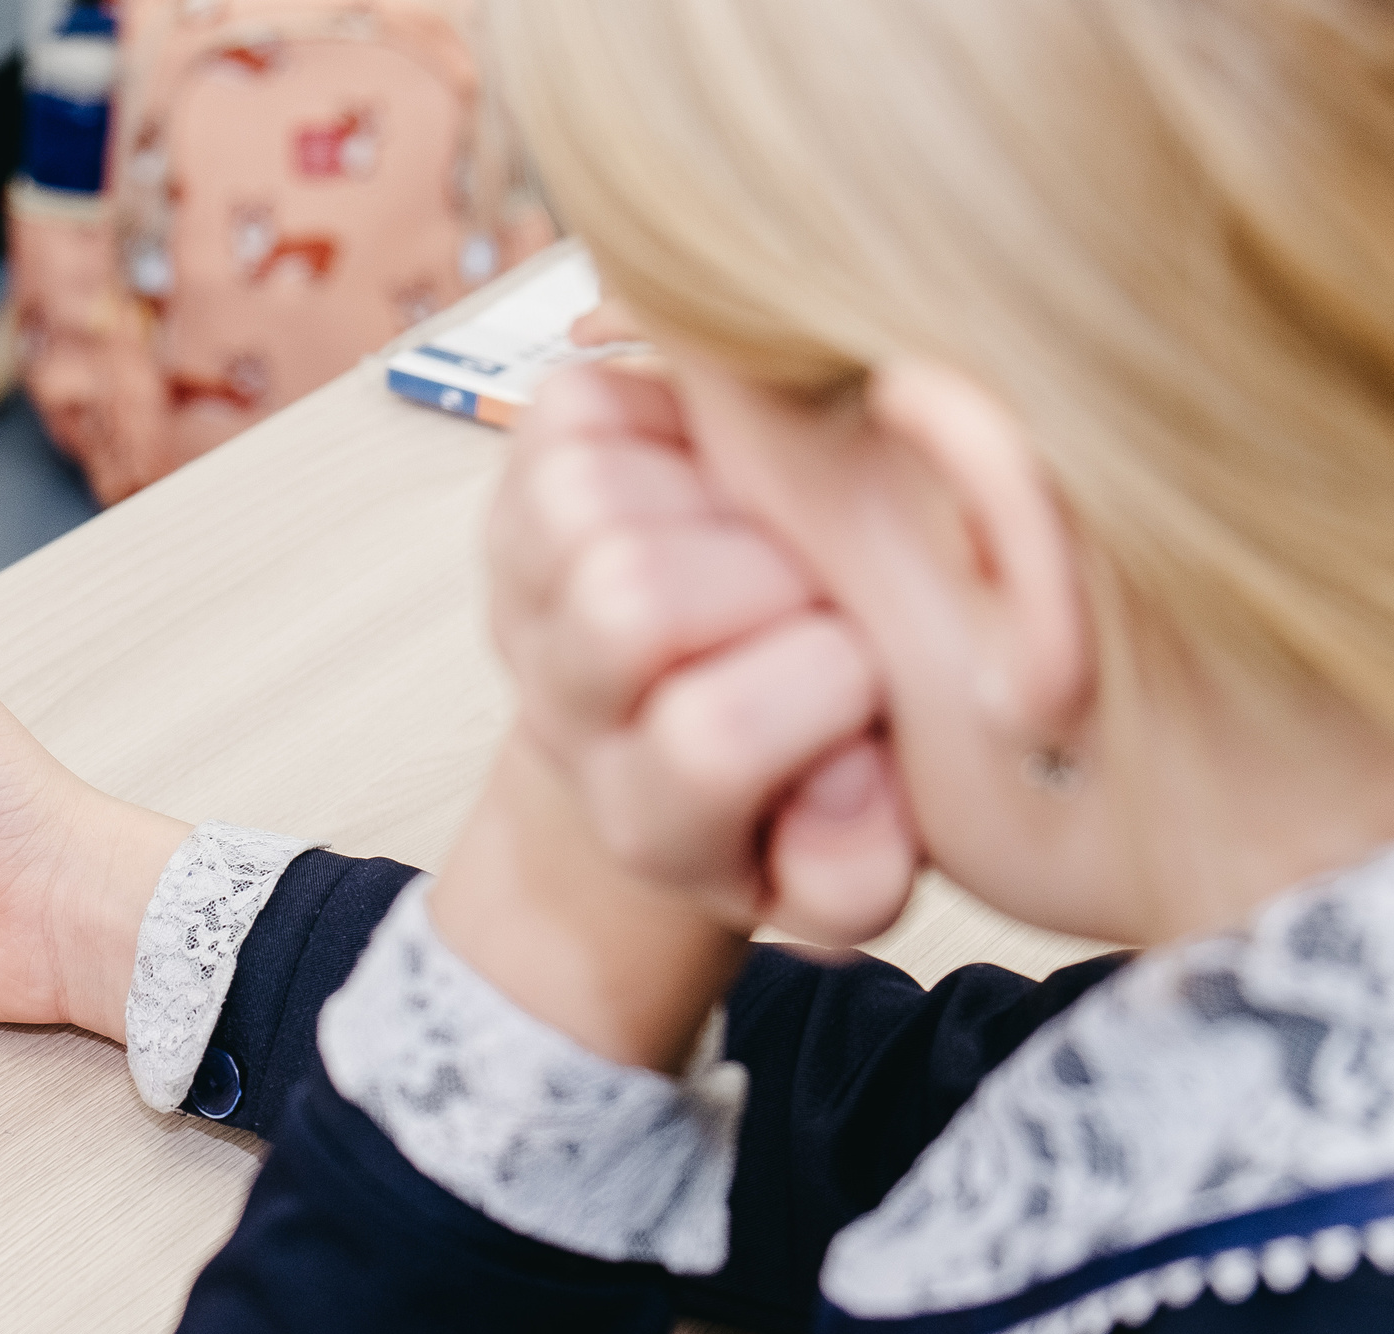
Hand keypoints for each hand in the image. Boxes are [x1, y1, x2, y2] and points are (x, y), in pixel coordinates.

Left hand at [487, 363, 918, 945]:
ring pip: (592, 500)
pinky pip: (578, 412)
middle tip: (821, 591)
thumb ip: (865, 861)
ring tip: (769, 535)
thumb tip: (850, 782)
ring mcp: (528, 591)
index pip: (713, 739)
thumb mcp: (855, 853)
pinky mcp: (523, 486)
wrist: (698, 713)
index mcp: (652, 823)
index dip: (827, 681)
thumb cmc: (809, 769)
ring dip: (717, 493)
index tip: (870, 675)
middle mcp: (566, 713)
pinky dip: (669, 414)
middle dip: (773, 572)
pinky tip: (720, 475)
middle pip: (634, 599)